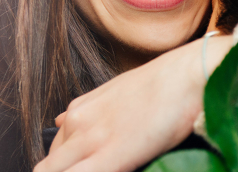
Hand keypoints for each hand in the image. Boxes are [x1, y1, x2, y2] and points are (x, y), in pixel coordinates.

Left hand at [34, 35, 233, 171]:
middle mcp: (77, 124)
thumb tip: (62, 121)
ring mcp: (90, 141)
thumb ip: (88, 110)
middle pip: (49, 168)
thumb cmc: (163, 86)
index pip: (53, 153)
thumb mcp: (116, 92)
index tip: (80, 168)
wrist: (188, 75)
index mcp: (78, 111)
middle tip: (92, 168)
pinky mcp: (111, 156)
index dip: (62, 169)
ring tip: (105, 169)